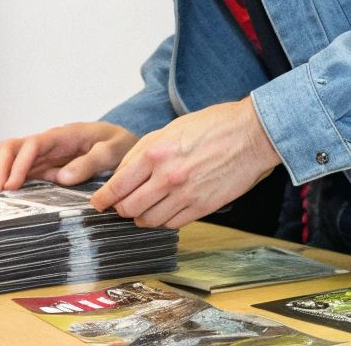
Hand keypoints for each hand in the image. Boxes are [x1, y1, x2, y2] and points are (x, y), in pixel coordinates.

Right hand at [0, 122, 139, 192]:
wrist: (124, 144)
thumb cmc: (119, 143)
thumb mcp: (114, 150)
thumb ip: (91, 162)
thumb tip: (62, 177)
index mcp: (63, 135)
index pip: (32, 145)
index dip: (18, 164)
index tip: (12, 185)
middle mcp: (49, 145)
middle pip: (13, 149)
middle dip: (0, 168)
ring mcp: (46, 157)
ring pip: (14, 162)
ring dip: (3, 178)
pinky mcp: (48, 170)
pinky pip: (25, 175)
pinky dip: (14, 185)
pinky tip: (11, 200)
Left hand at [88, 98, 279, 228]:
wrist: (251, 135)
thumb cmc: (212, 126)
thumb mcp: (169, 130)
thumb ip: (144, 153)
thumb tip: (123, 175)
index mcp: (154, 153)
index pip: (117, 186)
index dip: (103, 199)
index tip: (99, 203)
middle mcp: (166, 176)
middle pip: (129, 207)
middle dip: (120, 210)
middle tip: (119, 208)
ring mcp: (185, 194)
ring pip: (149, 220)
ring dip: (141, 218)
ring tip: (141, 212)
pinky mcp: (202, 207)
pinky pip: (172, 224)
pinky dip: (163, 222)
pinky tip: (164, 212)